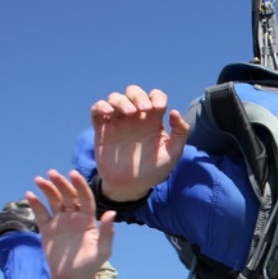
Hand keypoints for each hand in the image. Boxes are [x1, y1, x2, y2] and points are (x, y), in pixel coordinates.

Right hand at [26, 169, 115, 278]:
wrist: (73, 278)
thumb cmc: (91, 264)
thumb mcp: (103, 250)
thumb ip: (107, 232)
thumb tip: (111, 213)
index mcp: (88, 220)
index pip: (85, 198)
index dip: (80, 186)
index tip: (73, 174)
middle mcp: (74, 217)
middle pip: (67, 196)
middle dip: (61, 184)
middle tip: (52, 173)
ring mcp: (60, 222)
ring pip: (53, 201)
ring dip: (47, 189)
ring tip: (39, 180)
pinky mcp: (47, 230)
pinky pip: (41, 214)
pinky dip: (35, 204)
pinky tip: (29, 194)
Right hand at [90, 85, 189, 200]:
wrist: (132, 186)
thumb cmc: (154, 170)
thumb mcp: (173, 153)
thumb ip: (180, 133)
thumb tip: (174, 111)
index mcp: (153, 120)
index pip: (155, 96)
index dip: (157, 96)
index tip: (159, 108)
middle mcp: (135, 117)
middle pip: (133, 92)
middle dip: (138, 95)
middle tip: (143, 109)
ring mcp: (118, 121)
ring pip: (115, 98)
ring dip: (121, 100)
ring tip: (129, 113)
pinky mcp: (102, 129)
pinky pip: (97, 110)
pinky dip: (101, 106)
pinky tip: (109, 113)